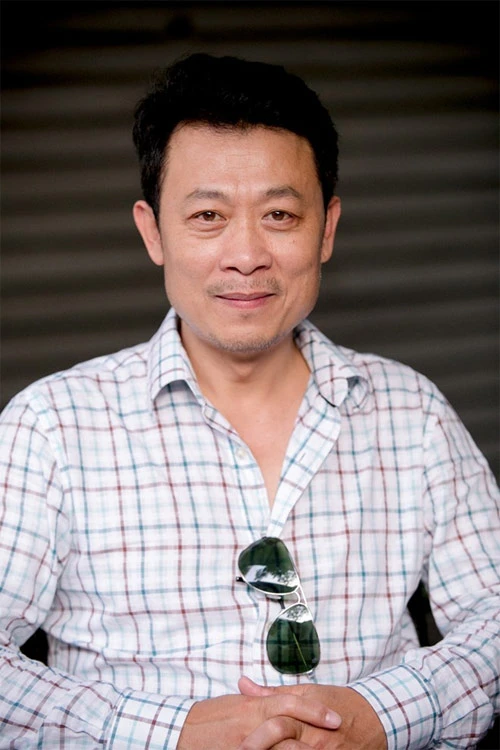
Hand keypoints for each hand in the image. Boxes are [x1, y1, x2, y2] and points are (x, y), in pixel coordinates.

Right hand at [177, 688, 340, 749]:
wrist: (179, 733)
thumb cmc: (207, 719)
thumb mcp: (235, 705)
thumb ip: (258, 699)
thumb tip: (276, 696)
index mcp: (254, 707)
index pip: (291, 703)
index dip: (315, 710)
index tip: (335, 717)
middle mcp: (253, 724)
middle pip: (291, 725)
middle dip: (316, 731)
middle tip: (338, 733)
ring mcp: (248, 744)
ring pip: (282, 747)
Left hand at [238, 677, 386, 748]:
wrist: (375, 717)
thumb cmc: (337, 702)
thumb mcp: (306, 692)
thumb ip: (272, 693)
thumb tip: (242, 683)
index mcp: (305, 716)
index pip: (278, 725)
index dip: (256, 737)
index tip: (237, 745)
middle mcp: (316, 738)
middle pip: (285, 748)